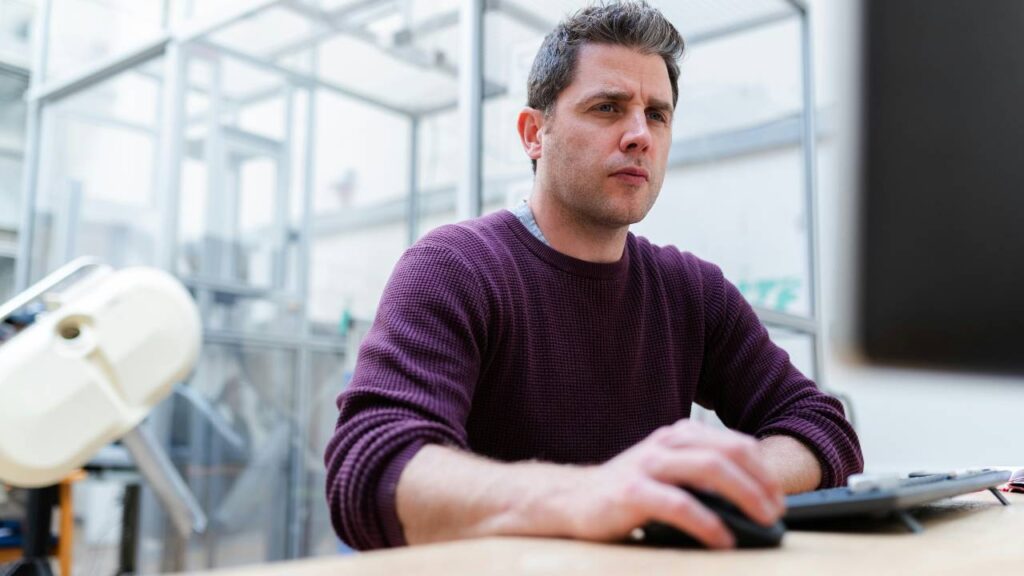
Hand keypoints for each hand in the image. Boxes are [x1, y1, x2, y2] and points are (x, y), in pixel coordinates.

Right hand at [557, 420, 784, 548]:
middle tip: (776, 511)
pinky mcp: (631, 492)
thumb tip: (752, 499)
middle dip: (760, 482)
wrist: (570, 499)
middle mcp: (664, 444)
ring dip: (743, 495)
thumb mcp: (665, 472)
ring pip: (708, 469)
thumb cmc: (626, 490)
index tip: (778, 497)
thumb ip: (699, 474)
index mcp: (677, 436)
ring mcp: (647, 466)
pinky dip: (707, 522)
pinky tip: (722, 539)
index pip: (734, 443)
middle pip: (726, 453)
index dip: (763, 469)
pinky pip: (678, 504)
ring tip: (762, 520)